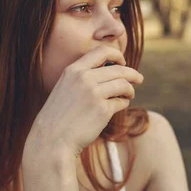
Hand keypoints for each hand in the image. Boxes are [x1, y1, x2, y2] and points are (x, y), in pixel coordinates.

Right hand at [24, 45, 143, 157]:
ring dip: (130, 90)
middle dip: (132, 74)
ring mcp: (94, 93)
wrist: (51, 139)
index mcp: (73, 70)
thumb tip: (112, 70)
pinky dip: (124, 103)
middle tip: (139, 79)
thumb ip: (83, 76)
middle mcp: (84, 78)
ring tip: (129, 95)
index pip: (102, 51)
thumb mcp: (65, 87)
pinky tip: (120, 106)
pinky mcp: (102, 110)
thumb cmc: (59, 115)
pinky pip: (121, 102)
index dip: (117, 55)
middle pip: (119, 69)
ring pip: (123, 85)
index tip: (123, 62)